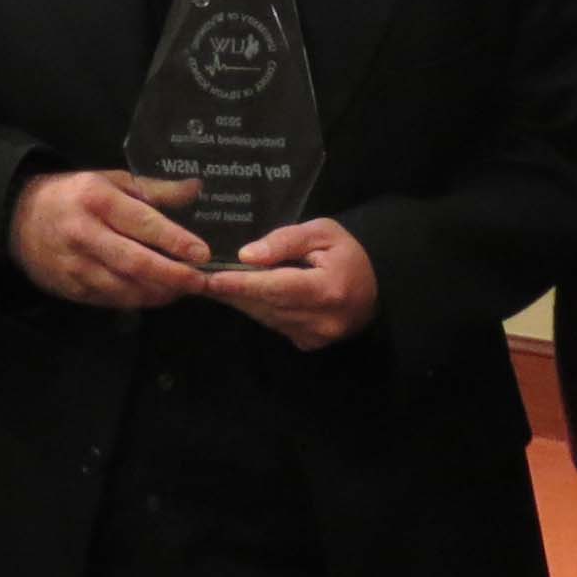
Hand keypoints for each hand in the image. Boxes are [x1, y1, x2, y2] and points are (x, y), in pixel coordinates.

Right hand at [8, 169, 209, 307]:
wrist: (19, 220)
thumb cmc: (75, 196)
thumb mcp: (112, 181)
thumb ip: (154, 190)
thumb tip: (196, 189)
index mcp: (98, 200)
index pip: (143, 224)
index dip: (175, 241)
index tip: (202, 253)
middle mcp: (85, 234)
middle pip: (136, 263)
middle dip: (173, 276)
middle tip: (201, 281)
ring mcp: (76, 266)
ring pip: (125, 288)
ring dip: (159, 293)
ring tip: (184, 289)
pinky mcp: (71, 288)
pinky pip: (111, 300)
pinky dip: (138, 300)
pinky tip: (157, 294)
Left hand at [211, 218, 378, 352]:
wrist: (377, 288)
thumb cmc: (348, 254)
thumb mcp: (323, 232)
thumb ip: (286, 241)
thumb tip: (247, 256)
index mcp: (327, 289)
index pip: (275, 287)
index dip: (241, 284)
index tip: (211, 279)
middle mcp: (320, 320)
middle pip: (265, 305)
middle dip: (231, 292)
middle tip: (199, 279)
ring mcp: (315, 337)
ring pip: (266, 318)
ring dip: (240, 301)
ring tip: (215, 285)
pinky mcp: (309, 344)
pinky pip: (275, 326)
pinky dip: (258, 310)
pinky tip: (243, 296)